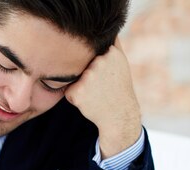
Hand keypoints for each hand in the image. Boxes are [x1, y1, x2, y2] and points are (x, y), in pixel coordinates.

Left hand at [64, 38, 141, 158]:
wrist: (120, 115)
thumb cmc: (118, 88)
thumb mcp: (120, 63)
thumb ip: (111, 46)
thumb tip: (105, 33)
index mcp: (110, 52)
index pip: (89, 54)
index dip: (94, 66)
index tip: (105, 76)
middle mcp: (99, 62)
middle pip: (80, 65)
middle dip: (86, 76)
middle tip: (101, 87)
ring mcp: (88, 76)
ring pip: (73, 78)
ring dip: (80, 86)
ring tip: (95, 93)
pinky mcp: (77, 91)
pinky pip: (68, 91)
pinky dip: (75, 97)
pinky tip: (89, 101)